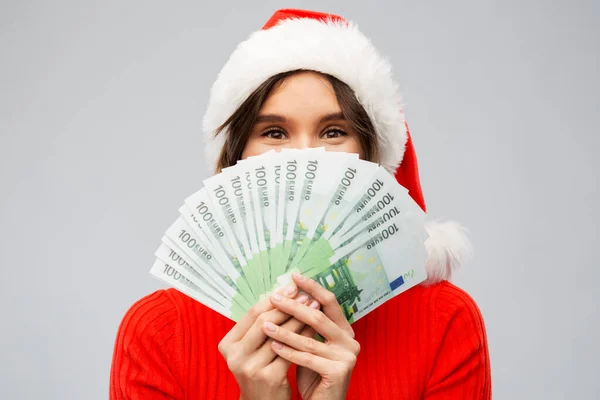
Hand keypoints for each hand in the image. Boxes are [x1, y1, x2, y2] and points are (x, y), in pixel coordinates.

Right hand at [218, 283, 319, 399]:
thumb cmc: (259, 370)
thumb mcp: (250, 349)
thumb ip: (259, 326)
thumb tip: (281, 293)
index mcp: (228, 345)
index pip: (252, 314)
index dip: (273, 298)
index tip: (291, 287)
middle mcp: (235, 356)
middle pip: (264, 322)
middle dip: (287, 306)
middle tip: (304, 294)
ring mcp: (251, 368)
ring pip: (280, 335)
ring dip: (299, 318)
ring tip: (313, 306)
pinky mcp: (269, 378)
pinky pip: (290, 350)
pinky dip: (303, 336)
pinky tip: (314, 327)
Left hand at [263, 273, 360, 399]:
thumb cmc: (313, 374)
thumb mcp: (310, 344)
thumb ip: (304, 325)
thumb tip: (285, 297)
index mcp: (344, 330)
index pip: (329, 301)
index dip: (312, 287)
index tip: (293, 276)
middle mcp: (350, 340)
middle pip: (318, 316)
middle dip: (293, 306)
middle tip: (274, 297)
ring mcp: (347, 356)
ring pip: (309, 338)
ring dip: (284, 330)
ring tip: (264, 325)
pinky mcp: (339, 371)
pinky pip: (307, 358)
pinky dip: (288, 352)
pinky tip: (272, 346)